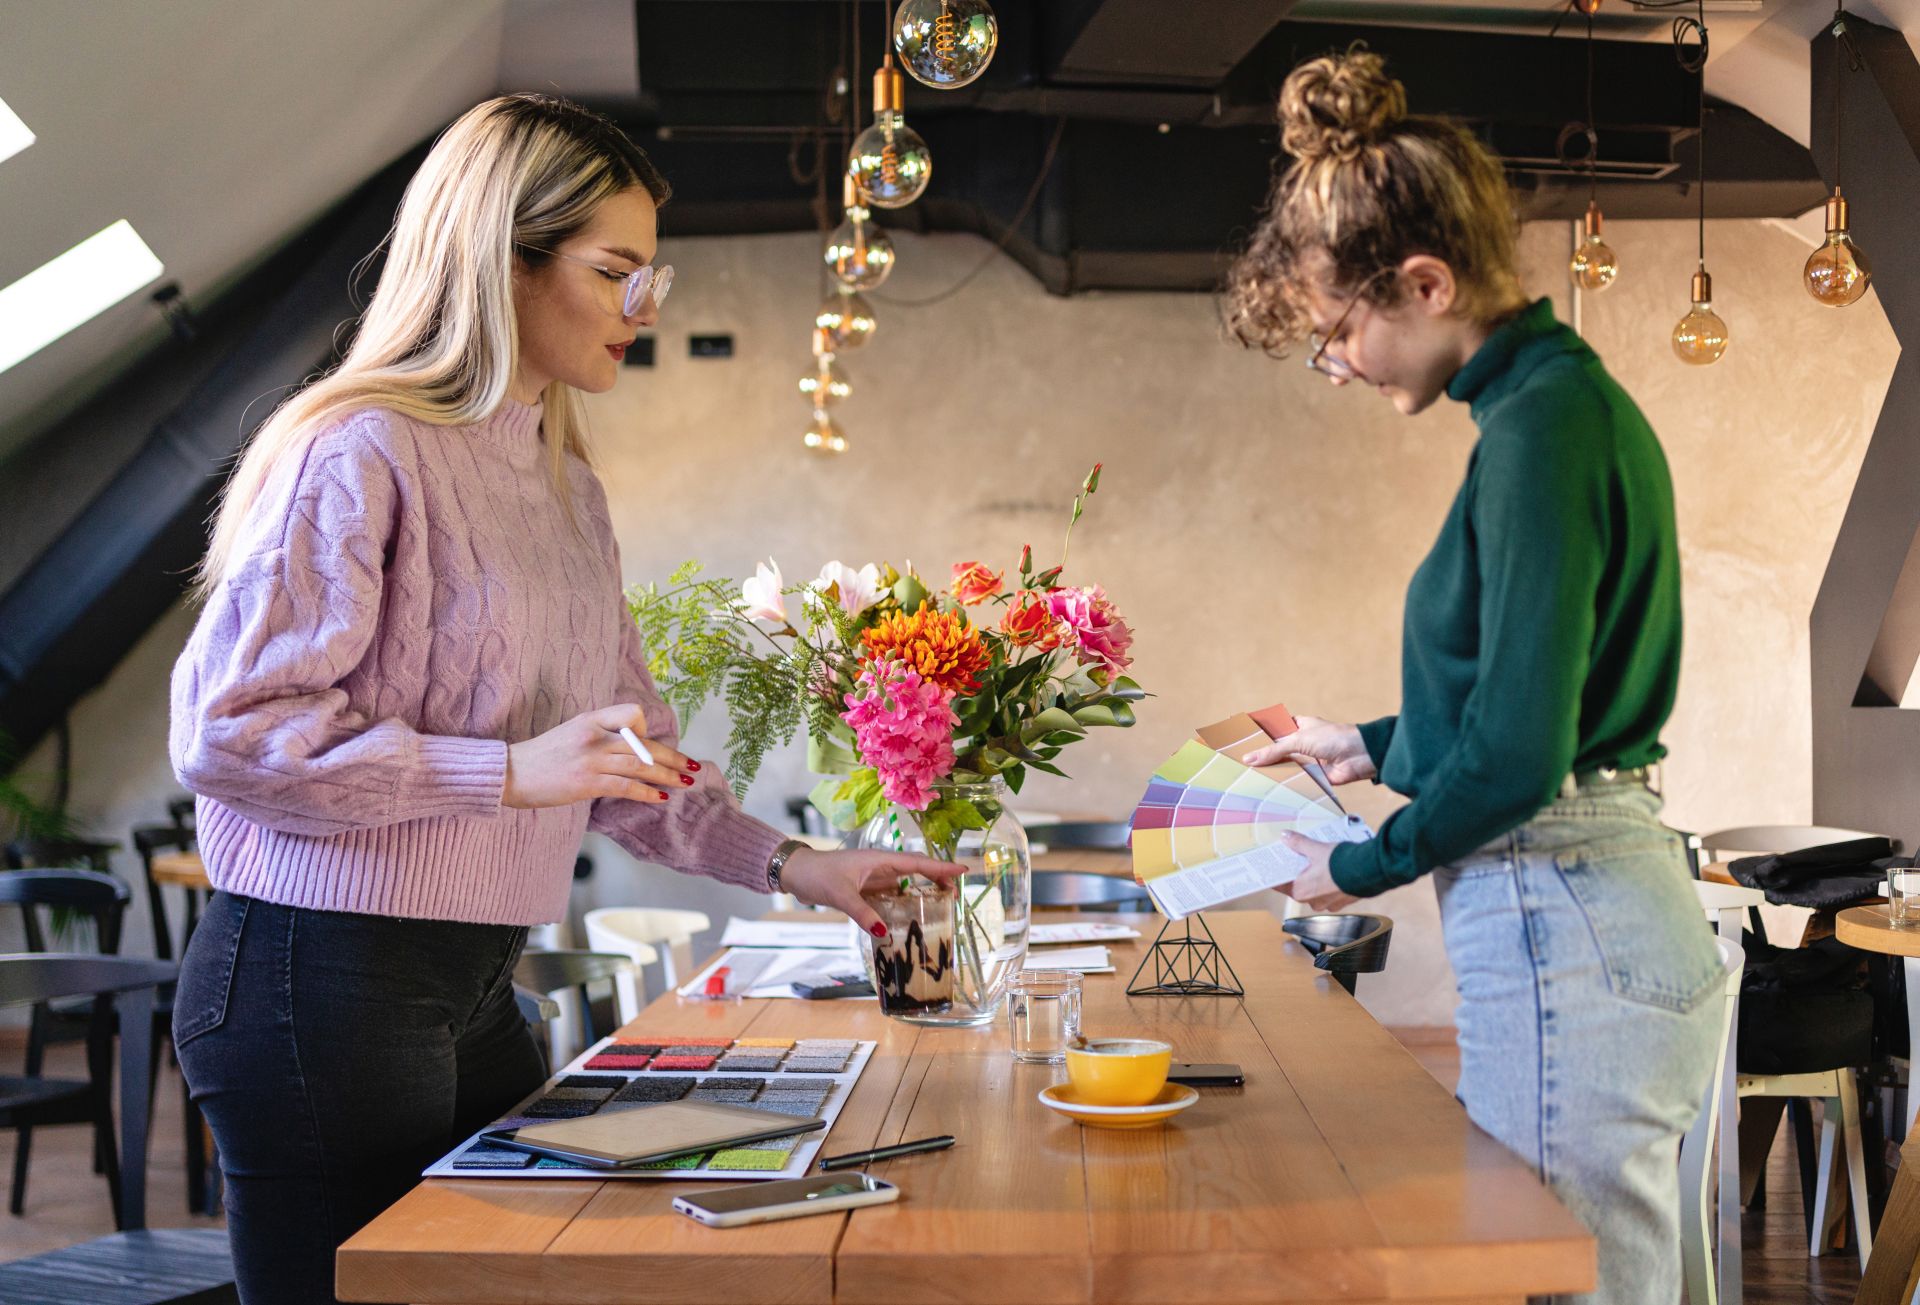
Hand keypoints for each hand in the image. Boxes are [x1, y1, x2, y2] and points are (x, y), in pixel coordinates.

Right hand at [502, 704, 697, 808]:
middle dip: (673, 756)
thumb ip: (600, 736)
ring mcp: (591, 760)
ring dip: (668, 775)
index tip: (650, 744)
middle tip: (693, 766)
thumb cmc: (542, 756)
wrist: (510, 774)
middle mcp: (594, 736)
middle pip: (644, 743)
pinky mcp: (586, 783)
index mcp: (591, 719)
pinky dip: (646, 792)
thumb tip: (633, 747)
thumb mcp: (572, 733)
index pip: (632, 713)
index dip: (646, 729)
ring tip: (685, 782)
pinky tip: (660, 797)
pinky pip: (625, 786)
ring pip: (640, 765)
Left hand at [777, 847, 964, 938]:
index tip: (962, 870)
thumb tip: (884, 932)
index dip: (940, 867)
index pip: (917, 862)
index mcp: (879, 860)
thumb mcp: (841, 894)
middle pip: (916, 871)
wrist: (796, 873)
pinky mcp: (866, 888)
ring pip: (905, 883)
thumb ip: (863, 913)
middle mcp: (880, 866)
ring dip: (923, 890)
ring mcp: (874, 877)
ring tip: (942, 903)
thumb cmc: (817, 875)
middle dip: (937, 879)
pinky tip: (912, 913)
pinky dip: (904, 902)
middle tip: (956, 894)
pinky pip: (892, 894)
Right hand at [1242, 715, 1375, 784]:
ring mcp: (1307, 759)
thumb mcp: (1299, 739)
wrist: (1360, 755)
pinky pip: (1294, 780)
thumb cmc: (1334, 738)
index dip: (1259, 733)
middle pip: (1277, 750)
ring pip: (1284, 766)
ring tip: (1246, 778)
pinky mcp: (1313, 776)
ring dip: (1272, 771)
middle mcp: (1302, 742)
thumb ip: (1274, 750)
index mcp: (1299, 726)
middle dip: (1262, 756)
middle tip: (1238, 762)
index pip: (1274, 729)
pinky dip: (1284, 784)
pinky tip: (1267, 789)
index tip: (1240, 739)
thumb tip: (1249, 758)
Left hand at [1275, 833, 1357, 911]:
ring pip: (1316, 891)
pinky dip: (1330, 884)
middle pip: (1299, 887)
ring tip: (1320, 863)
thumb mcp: (1315, 849)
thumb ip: (1298, 843)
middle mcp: (1313, 902)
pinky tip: (1333, 872)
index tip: (1276, 868)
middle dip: (1299, 874)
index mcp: (1300, 891)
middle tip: (1300, 860)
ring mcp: (1328, 904)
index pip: (1281, 885)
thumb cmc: (1339, 863)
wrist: (1368, 870)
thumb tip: (1285, 837)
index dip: (1278, 875)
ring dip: (1316, 879)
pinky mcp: (1343, 902)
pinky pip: (1331, 893)